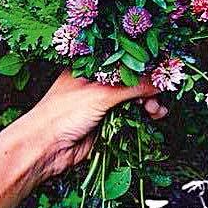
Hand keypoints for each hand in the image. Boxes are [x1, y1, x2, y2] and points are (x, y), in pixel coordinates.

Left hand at [23, 69, 167, 180]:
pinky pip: (131, 115)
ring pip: (134, 98)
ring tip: (156, 109)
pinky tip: (154, 116)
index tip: (162, 67)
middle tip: (160, 93)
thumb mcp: (100, 94)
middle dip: (149, 85)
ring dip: (149, 102)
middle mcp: (97, 82)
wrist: (45, 150)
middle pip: (132, 78)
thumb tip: (158, 80)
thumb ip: (132, 86)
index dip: (143, 62)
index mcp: (91, 66)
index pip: (123, 58)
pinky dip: (144, 116)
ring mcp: (102, 102)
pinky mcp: (107, 122)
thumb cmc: (60, 114)